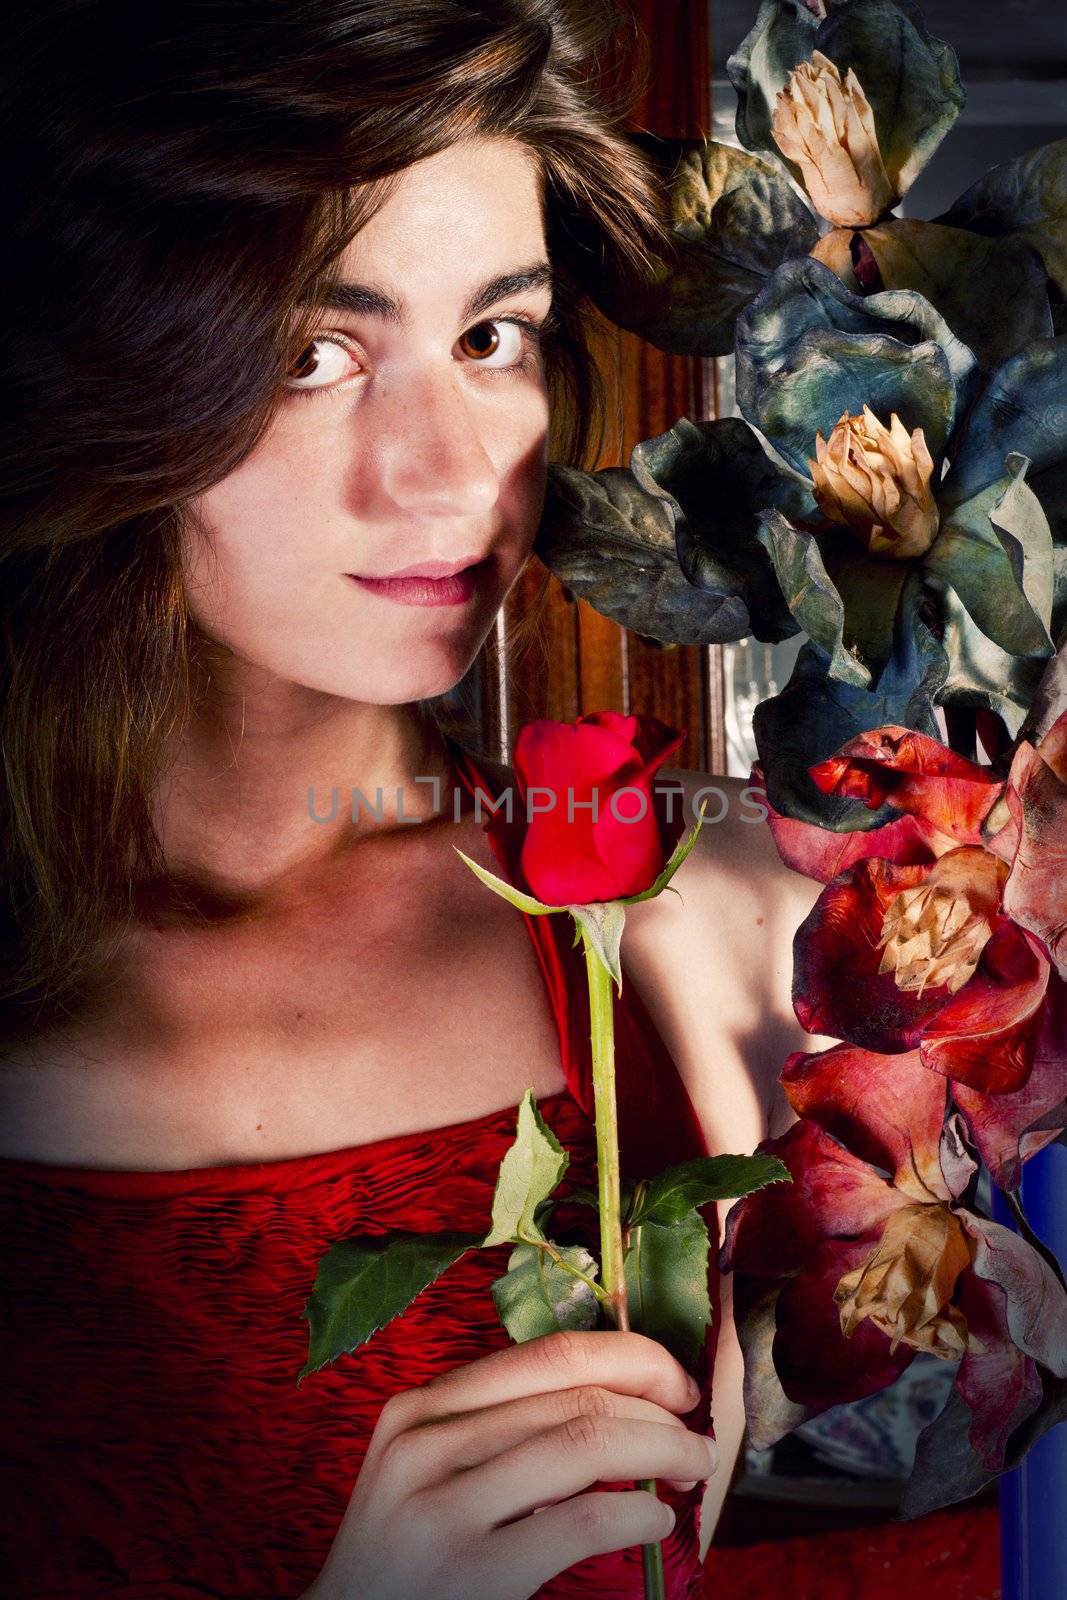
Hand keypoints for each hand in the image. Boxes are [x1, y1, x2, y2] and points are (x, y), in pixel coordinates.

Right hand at [303, 1327, 718, 1599]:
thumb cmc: (404, 1566)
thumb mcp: (431, 1477)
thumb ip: (498, 1433)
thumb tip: (618, 1395)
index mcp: (421, 1407)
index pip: (548, 1354)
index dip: (631, 1358)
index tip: (677, 1385)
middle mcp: (425, 1441)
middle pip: (574, 1393)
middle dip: (657, 1408)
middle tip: (697, 1437)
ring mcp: (441, 1507)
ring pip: (584, 1441)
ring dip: (661, 1450)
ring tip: (691, 1473)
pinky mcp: (467, 1573)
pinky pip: (580, 1519)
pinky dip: (636, 1511)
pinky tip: (654, 1521)